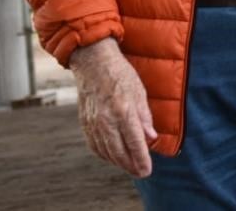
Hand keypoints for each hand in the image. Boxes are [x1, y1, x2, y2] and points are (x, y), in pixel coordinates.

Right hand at [69, 38, 156, 177]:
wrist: (92, 62)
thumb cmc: (120, 74)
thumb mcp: (139, 91)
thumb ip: (145, 118)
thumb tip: (151, 139)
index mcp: (123, 111)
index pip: (135, 143)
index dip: (141, 159)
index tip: (147, 170)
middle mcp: (106, 120)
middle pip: (119, 152)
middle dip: (131, 166)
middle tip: (141, 173)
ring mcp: (93, 123)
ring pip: (106, 152)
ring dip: (118, 163)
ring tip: (130, 167)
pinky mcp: (84, 123)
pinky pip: (94, 146)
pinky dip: (105, 155)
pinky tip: (113, 156)